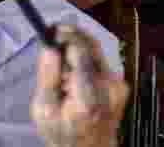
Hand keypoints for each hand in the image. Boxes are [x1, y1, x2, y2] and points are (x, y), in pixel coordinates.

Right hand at [32, 25, 128, 146]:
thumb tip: (49, 47)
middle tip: (52, 35)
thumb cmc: (63, 133)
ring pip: (95, 48)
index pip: (80, 51)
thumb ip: (47, 76)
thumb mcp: (43, 109)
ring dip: (76, 46)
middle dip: (70, 36)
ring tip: (60, 59)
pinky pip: (99, 59)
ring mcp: (118, 85)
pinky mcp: (120, 84)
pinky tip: (72, 71)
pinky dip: (84, 57)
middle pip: (90, 44)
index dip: (64, 36)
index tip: (50, 31)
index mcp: (88, 97)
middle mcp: (109, 88)